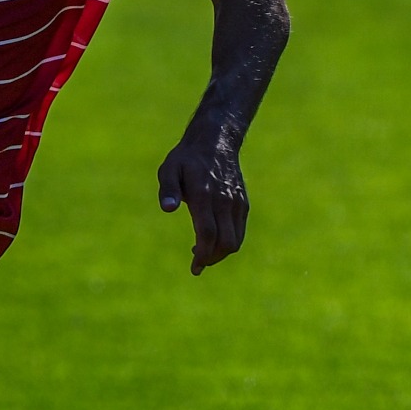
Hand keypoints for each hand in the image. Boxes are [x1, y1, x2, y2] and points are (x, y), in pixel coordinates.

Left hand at [156, 128, 247, 276]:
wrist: (215, 141)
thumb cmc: (186, 158)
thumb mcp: (170, 169)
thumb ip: (168, 189)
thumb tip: (168, 209)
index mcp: (204, 194)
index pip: (208, 234)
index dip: (203, 255)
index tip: (194, 268)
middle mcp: (224, 201)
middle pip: (225, 242)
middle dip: (212, 259)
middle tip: (197, 264)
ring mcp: (236, 202)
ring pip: (235, 240)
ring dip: (220, 253)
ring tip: (202, 252)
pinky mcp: (242, 203)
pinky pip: (240, 231)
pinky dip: (229, 242)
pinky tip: (213, 240)